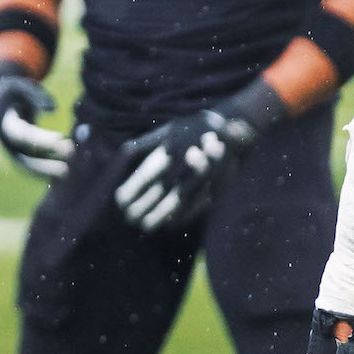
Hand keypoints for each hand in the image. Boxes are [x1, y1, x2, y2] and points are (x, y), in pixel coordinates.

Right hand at [0, 65, 71, 178]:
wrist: (0, 101)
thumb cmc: (14, 92)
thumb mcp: (21, 87)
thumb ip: (36, 96)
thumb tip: (52, 110)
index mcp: (4, 124)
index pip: (21, 135)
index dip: (39, 138)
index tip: (59, 138)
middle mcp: (6, 142)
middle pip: (23, 159)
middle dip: (43, 166)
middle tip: (66, 169)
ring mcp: (12, 150)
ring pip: (29, 166)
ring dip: (48, 170)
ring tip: (68, 172)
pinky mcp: (21, 154)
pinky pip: (34, 166)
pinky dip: (48, 169)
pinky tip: (67, 168)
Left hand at [112, 107, 255, 232]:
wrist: (233, 128)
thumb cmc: (194, 129)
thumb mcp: (169, 130)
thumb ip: (147, 142)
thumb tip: (125, 150)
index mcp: (169, 152)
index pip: (146, 176)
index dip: (132, 190)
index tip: (120, 201)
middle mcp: (183, 166)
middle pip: (159, 192)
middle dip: (142, 207)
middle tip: (129, 217)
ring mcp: (199, 178)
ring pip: (176, 202)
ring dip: (159, 216)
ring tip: (145, 226)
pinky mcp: (214, 188)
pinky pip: (195, 207)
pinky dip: (181, 217)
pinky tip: (169, 224)